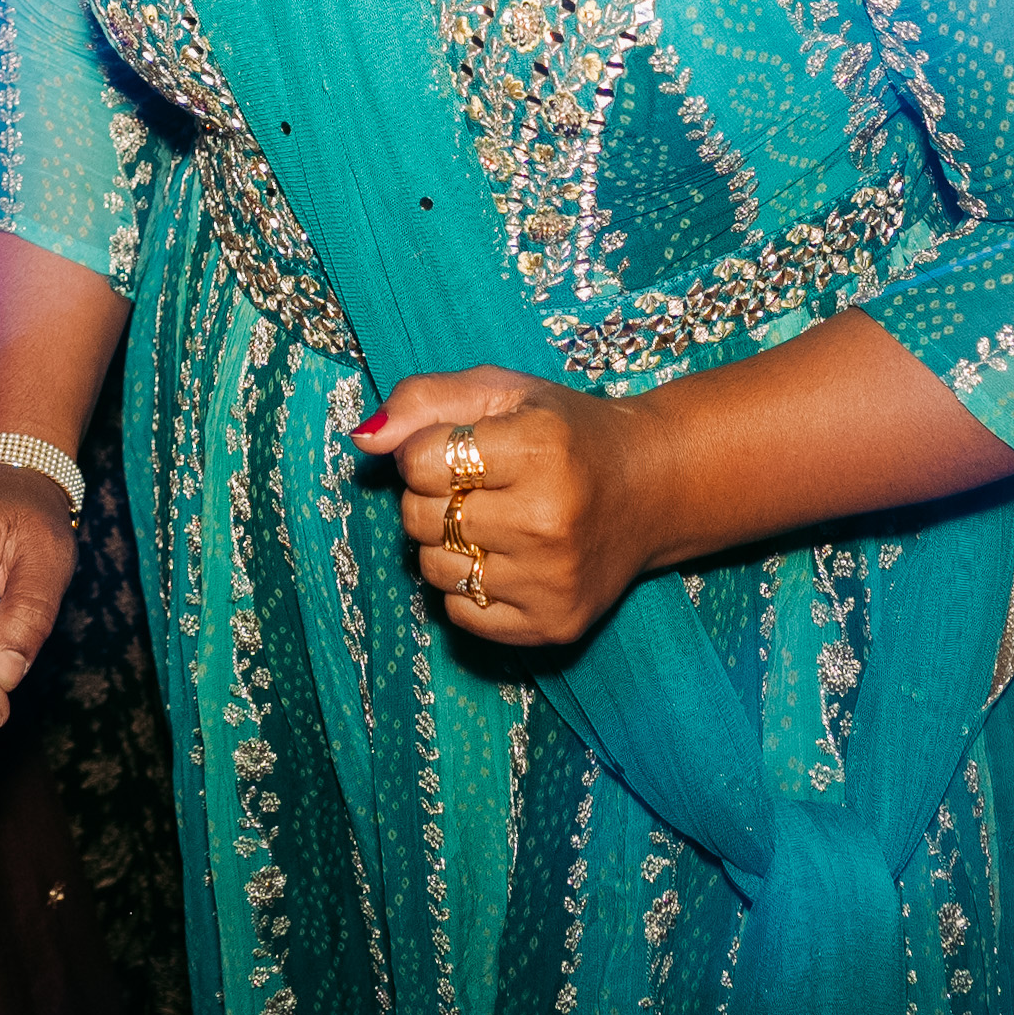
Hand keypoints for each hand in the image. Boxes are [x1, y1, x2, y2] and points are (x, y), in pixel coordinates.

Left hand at [358, 368, 674, 650]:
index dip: (425, 452)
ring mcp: (551, 579)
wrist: (649, 489)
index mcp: (539, 447)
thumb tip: (363, 440)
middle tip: (477, 486)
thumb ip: (425, 400)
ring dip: (445, 544)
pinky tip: (505, 559)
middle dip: (431, 498)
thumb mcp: (503, 391)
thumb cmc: (566, 433)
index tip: (460, 448)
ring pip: (434, 570)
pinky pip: (461, 615)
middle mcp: (547, 518)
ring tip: (490, 522)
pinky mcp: (553, 623)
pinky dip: (467, 588)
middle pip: (420, 518)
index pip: (419, 462)